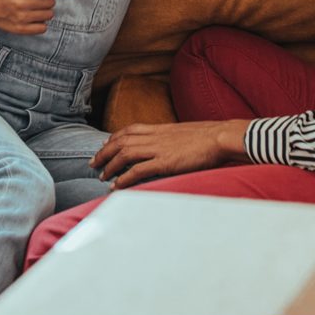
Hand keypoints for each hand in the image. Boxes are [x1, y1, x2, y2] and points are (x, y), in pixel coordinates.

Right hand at [0, 0, 73, 34]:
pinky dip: (41, 23)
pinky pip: (43, 28)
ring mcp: (20, 17)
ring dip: (46, 12)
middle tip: (38, 0)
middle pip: (50, 2)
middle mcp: (20, 2)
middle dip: (48, 0)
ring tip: (35, 9)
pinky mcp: (20, 29)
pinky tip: (33, 19)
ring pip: (49, 15)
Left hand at [91, 120, 248, 187]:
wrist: (220, 137)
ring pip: (124, 154)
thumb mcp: (185, 133)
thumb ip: (172, 139)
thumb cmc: (209, 137)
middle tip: (94, 163)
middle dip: (104, 152)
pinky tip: (117, 186)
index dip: (114, 137)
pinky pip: (137, 170)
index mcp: (160, 128)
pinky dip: (124, 178)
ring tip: (102, 176)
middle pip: (121, 141)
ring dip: (110, 165)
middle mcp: (155, 136)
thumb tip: (169, 147)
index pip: (129, 129)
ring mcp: (158, 148)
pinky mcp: (164, 162)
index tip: (105, 144)